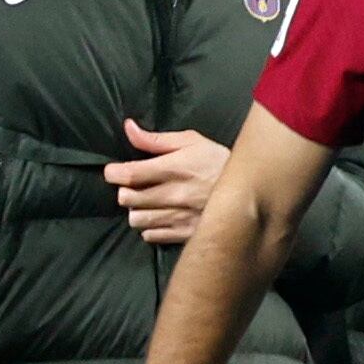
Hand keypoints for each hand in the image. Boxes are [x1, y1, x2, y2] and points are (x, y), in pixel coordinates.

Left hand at [105, 120, 229, 244]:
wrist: (251, 191)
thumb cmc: (218, 161)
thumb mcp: (191, 142)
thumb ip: (156, 139)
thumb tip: (129, 128)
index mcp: (173, 169)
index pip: (128, 174)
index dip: (113, 173)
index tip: (114, 171)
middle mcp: (173, 195)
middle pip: (128, 199)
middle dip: (125, 191)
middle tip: (134, 186)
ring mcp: (178, 216)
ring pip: (136, 219)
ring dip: (137, 210)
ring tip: (147, 203)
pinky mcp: (185, 233)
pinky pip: (151, 235)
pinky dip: (150, 227)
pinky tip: (159, 216)